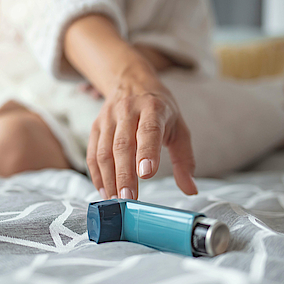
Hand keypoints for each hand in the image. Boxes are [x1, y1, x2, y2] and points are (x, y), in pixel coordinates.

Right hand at [86, 70, 197, 199]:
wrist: (132, 82)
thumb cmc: (159, 109)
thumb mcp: (179, 128)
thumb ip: (184, 160)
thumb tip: (190, 189)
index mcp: (153, 108)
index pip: (149, 130)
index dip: (147, 151)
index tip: (146, 173)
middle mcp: (128, 111)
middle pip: (123, 145)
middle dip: (124, 174)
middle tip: (128, 198)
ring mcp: (109, 118)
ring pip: (104, 151)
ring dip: (109, 178)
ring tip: (116, 200)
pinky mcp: (96, 127)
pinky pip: (92, 153)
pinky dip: (97, 174)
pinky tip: (104, 190)